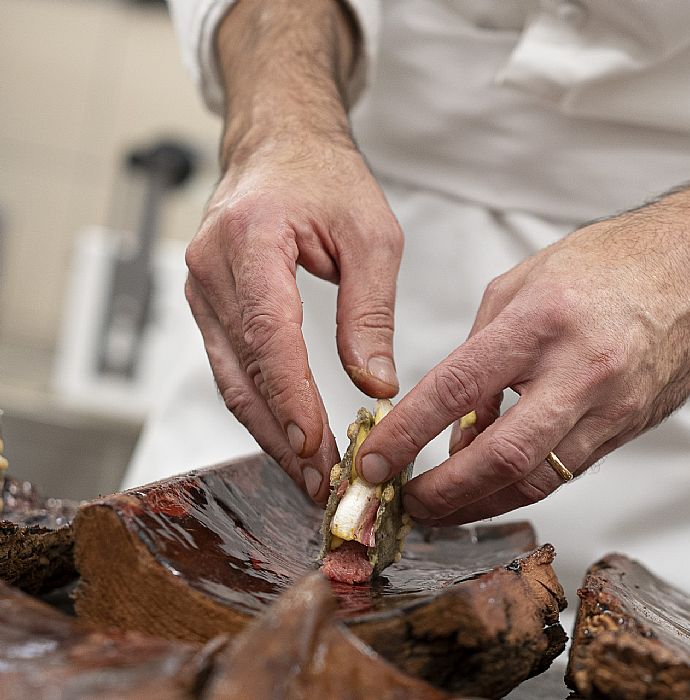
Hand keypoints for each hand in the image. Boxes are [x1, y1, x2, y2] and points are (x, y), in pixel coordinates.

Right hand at [184, 0, 402, 501]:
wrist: (280, 147)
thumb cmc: (328, 180)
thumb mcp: (372, 236)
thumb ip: (370, 312)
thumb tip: (375, 386)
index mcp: (251, 238)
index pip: (268, 332)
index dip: (290, 395)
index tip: (316, 444)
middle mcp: (211, 266)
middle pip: (242, 368)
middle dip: (282, 433)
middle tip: (322, 483)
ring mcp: (200, 288)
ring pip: (230, 378)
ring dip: (269, 432)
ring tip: (311, 477)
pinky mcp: (207, 305)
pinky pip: (230, 367)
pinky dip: (261, 407)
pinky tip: (291, 439)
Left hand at [356, 143, 689, 523]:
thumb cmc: (614, 262)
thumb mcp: (526, 280)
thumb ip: (482, 348)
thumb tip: (456, 419)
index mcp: (542, 318)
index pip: (457, 388)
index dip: (408, 434)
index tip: (376, 461)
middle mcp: (581, 367)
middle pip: (502, 456)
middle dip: (445, 493)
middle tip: (409, 503)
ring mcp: (613, 404)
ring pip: (538, 477)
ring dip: (482, 501)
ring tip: (446, 505)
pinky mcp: (633, 426)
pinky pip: (569, 468)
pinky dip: (525, 481)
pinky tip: (498, 480)